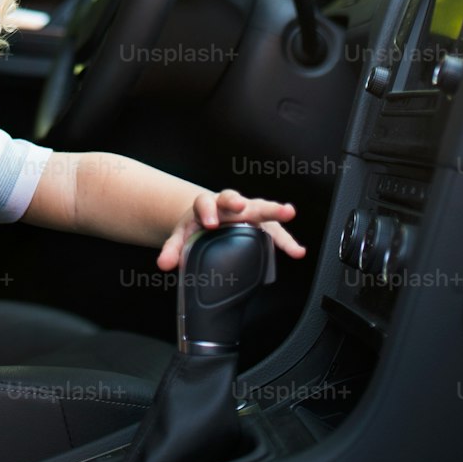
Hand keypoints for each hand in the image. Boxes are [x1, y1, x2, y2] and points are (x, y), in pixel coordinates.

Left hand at [156, 188, 306, 270]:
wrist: (208, 216)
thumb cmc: (197, 225)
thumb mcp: (182, 235)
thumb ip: (173, 249)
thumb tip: (165, 264)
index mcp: (206, 205)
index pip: (204, 203)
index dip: (207, 211)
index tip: (209, 222)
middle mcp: (227, 204)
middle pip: (232, 197)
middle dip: (238, 201)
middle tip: (241, 205)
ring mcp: (246, 211)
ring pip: (259, 206)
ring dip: (273, 211)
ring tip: (288, 212)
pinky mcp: (261, 224)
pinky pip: (276, 232)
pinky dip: (287, 241)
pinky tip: (298, 252)